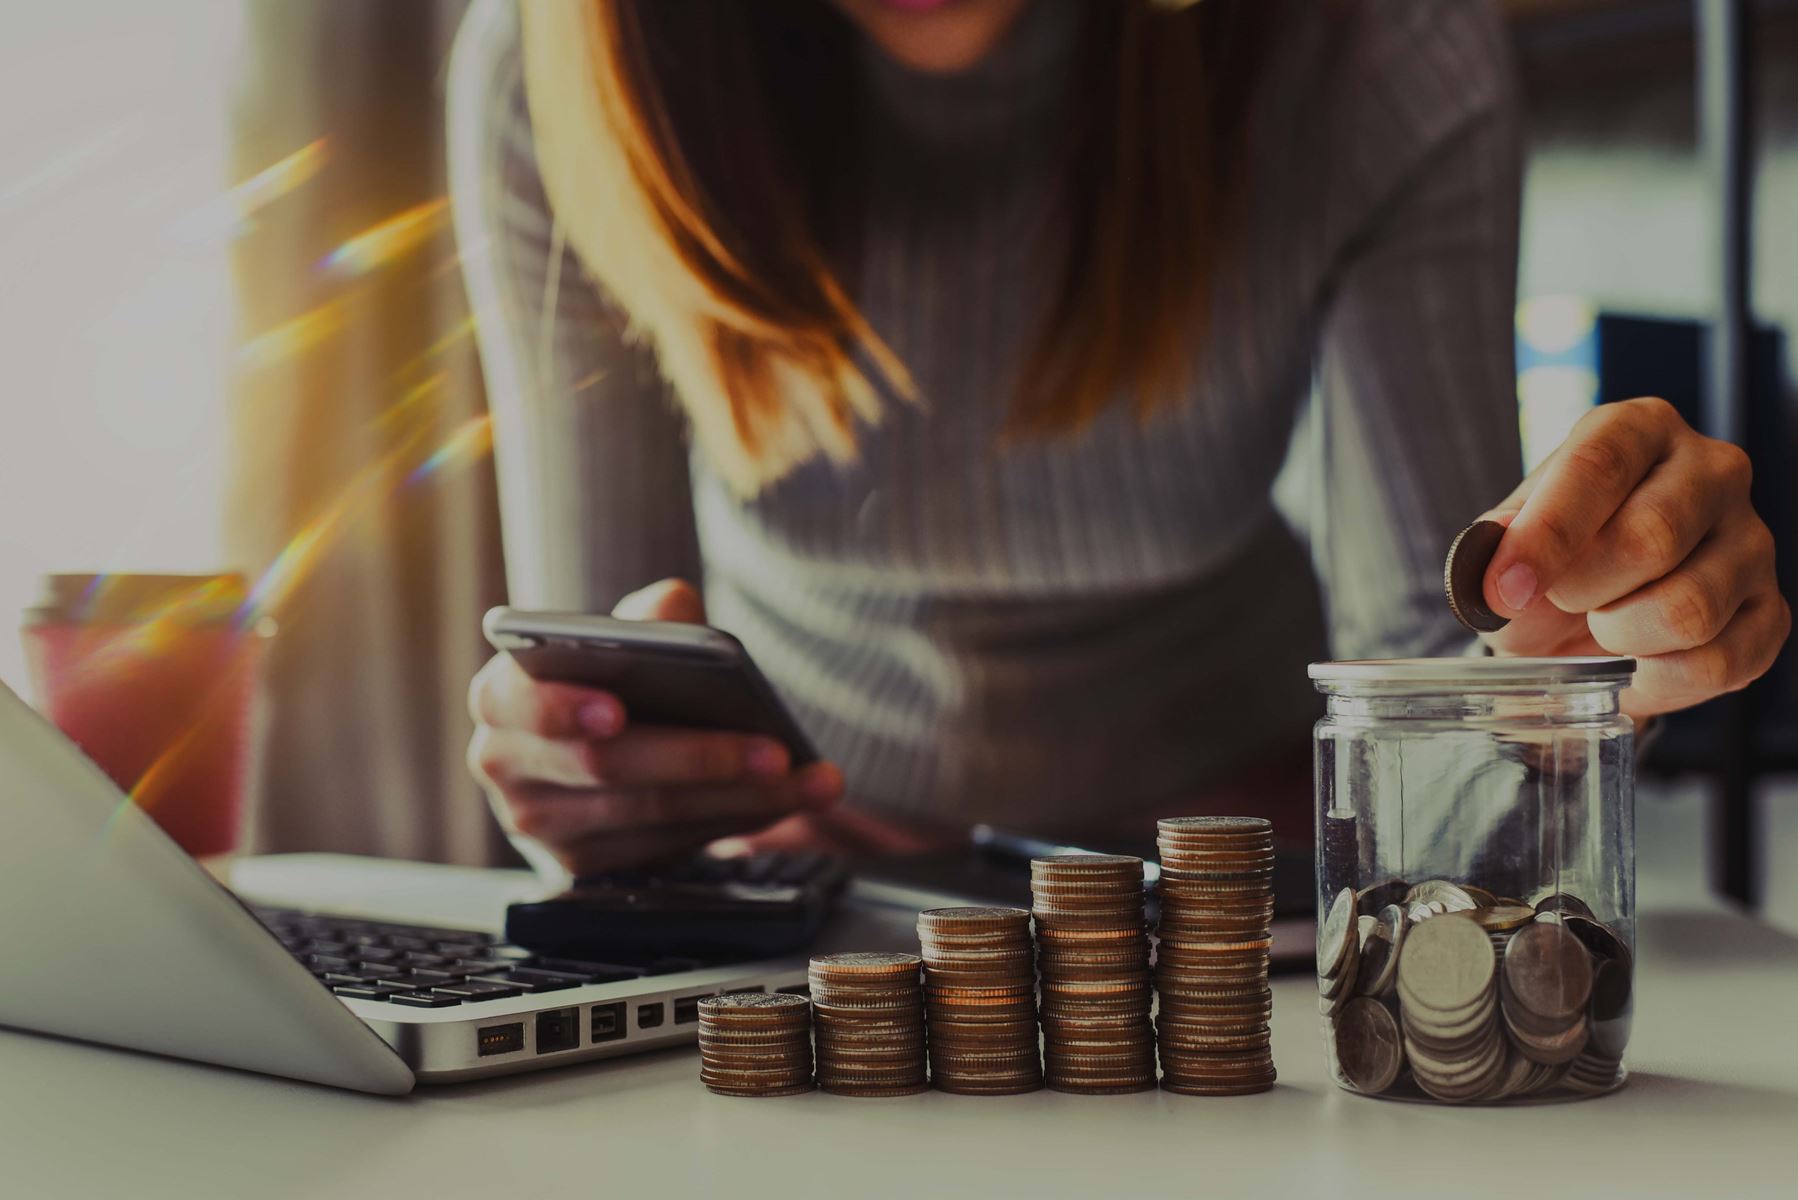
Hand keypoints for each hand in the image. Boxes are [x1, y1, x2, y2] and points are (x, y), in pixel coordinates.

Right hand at [466, 578, 843, 872]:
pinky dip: (730, 823)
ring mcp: (541, 825)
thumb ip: (647, 618)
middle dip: (697, 758)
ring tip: (808, 781)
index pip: (520, 702)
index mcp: (501, 696)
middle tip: (774, 751)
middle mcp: (506, 765)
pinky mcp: (581, 867)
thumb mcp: (619, 638)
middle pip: (606, 767)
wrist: (592, 752)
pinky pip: (665, 848)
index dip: (564, 709)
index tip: (617, 711)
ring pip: (648, 815)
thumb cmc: (606, 682)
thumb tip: (674, 612)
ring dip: (738, 799)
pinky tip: (781, 803)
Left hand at [1476, 397, 1788, 718]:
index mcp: (1638, 429)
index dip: (1547, 534)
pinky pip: (1719, 663)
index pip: (1598, 465)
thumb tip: (1496, 562)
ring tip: (1602, 624)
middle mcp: (1711, 471)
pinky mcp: (1770, 612)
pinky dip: (1656, 681)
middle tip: (1561, 599)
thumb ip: (1496, 546)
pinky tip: (1634, 663)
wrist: (1579, 618)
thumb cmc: (1548, 561)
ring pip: (1688, 608)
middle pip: (1651, 537)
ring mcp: (1751, 540)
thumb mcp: (1505, 544)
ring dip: (1620, 637)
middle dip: (1582, 590)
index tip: (1505, 589)